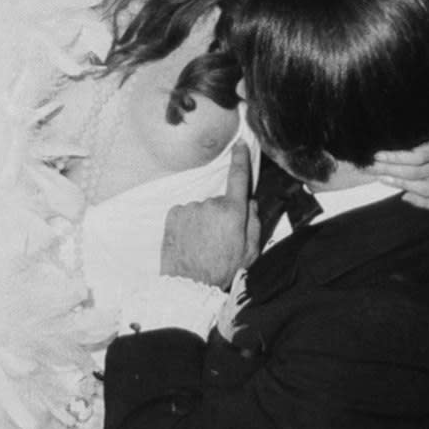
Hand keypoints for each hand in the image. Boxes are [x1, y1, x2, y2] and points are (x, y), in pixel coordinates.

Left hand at [157, 144, 257, 286]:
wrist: (189, 285)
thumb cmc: (223, 271)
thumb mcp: (250, 251)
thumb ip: (254, 223)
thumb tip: (249, 202)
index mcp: (233, 212)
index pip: (238, 178)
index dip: (241, 159)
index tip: (241, 144)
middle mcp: (210, 204)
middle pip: (220, 202)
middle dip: (221, 215)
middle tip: (219, 240)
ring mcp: (189, 208)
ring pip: (201, 209)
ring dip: (203, 221)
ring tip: (202, 244)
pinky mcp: (173, 213)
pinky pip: (185, 213)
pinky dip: (188, 223)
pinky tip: (190, 241)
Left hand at [371, 129, 428, 209]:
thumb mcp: (425, 128)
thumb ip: (409, 136)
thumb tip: (382, 150)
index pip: (417, 156)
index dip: (395, 158)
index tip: (377, 155)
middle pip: (417, 173)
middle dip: (390, 170)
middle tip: (372, 167)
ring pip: (426, 189)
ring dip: (400, 185)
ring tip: (382, 178)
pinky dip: (421, 203)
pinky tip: (404, 196)